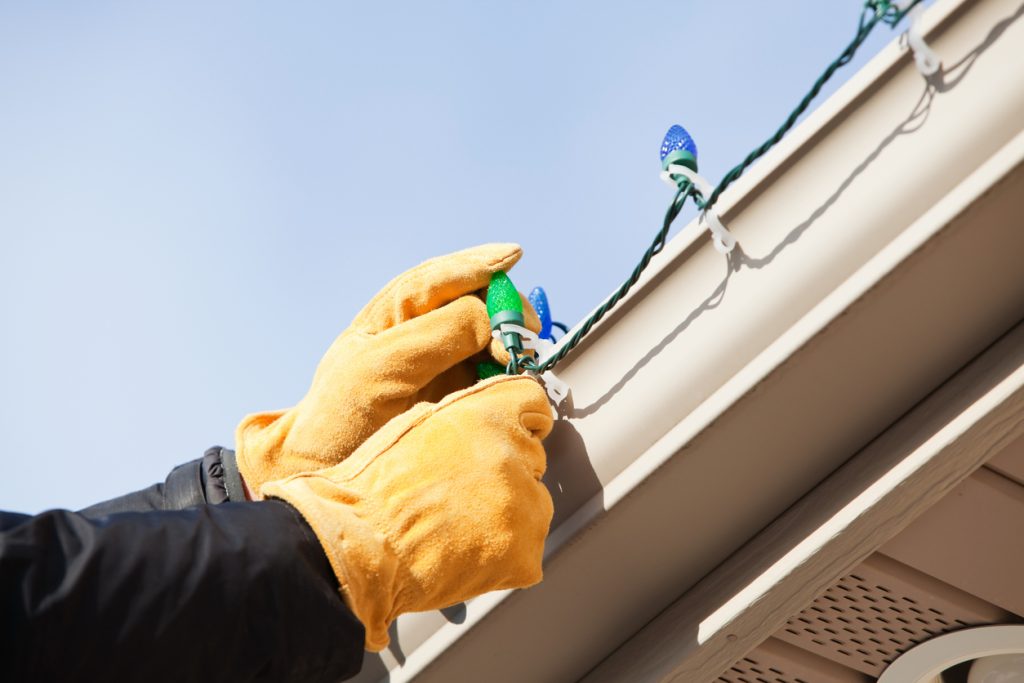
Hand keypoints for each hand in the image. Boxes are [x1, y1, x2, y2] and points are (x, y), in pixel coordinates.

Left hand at [235, 244, 538, 492]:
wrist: (327, 477)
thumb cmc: (339, 422)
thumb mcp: (377, 371)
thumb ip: (431, 337)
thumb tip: (487, 317)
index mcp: (387, 318)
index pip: (435, 279)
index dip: (476, 265)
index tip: (513, 257)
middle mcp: (414, 335)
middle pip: (468, 301)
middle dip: (501, 304)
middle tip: (525, 326)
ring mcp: (435, 365)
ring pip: (483, 334)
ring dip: (507, 338)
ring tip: (521, 354)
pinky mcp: (452, 395)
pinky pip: (488, 370)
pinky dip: (507, 369)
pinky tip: (517, 377)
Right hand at [262, 375, 553, 650]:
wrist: (357, 546)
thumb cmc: (372, 488)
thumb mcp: (416, 422)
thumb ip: (466, 415)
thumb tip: (488, 420)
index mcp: (488, 414)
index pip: (534, 401)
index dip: (518, 419)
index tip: (508, 433)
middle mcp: (514, 454)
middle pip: (532, 456)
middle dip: (506, 470)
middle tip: (461, 491)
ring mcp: (525, 507)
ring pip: (534, 505)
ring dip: (509, 514)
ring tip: (458, 526)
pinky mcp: (525, 555)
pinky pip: (527, 552)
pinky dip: (505, 556)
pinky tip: (465, 554)